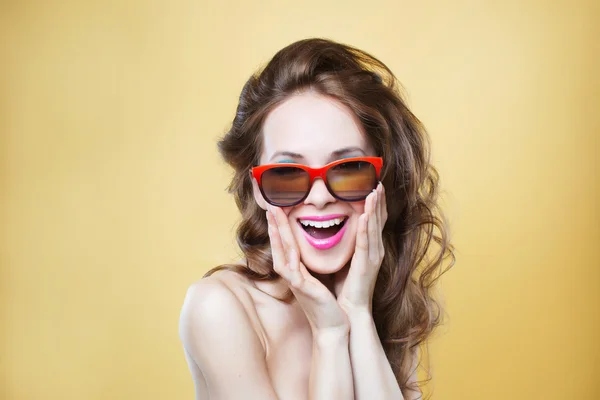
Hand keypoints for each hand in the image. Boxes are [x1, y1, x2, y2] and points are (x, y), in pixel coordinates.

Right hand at [266, 205, 349, 335]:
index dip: (280, 227)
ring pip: (282, 255)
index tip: (277, 209)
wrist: (332, 327)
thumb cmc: (326, 304)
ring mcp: (295, 283)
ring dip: (277, 236)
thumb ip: (309, 266)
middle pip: (279, 246)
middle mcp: (291, 275)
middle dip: (274, 226)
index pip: (285, 245)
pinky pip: (293, 271)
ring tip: (275, 218)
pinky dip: (291, 257)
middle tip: (271, 206)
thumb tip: (309, 252)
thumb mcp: (316, 279)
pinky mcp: (303, 290)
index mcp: (296, 271)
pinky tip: (290, 246)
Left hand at [337, 182, 387, 313]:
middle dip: (378, 201)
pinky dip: (366, 228)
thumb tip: (335, 230)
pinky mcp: (366, 266)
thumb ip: (345, 245)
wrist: (349, 312)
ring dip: (374, 209)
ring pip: (374, 228)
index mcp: (369, 249)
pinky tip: (365, 215)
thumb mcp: (345, 260)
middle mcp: (375, 251)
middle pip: (378, 220)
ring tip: (374, 191)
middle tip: (378, 182)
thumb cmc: (345, 288)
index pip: (374, 221)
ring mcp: (373, 258)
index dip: (375, 204)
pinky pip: (365, 243)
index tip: (373, 186)